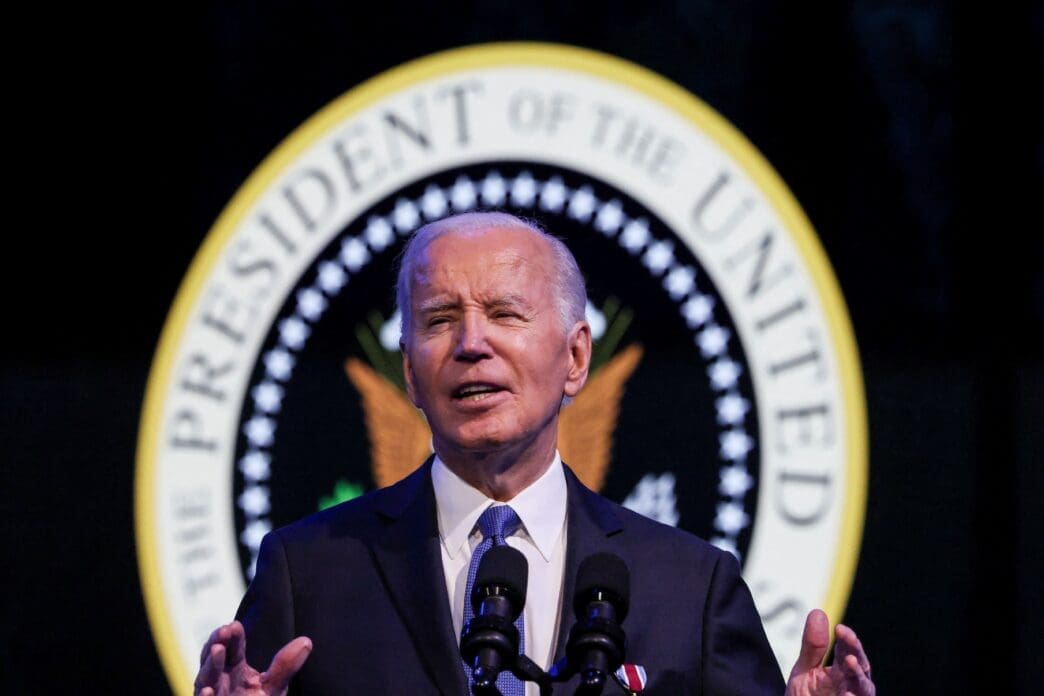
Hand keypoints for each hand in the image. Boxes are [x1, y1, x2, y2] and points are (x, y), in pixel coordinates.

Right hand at [194, 621, 311, 695]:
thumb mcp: (274, 687)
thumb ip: (285, 666)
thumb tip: (306, 641)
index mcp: (235, 669)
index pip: (233, 648)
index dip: (233, 637)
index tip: (234, 625)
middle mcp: (220, 680)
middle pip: (214, 658)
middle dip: (217, 643)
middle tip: (223, 631)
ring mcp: (212, 695)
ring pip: (206, 679)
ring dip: (210, 665)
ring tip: (217, 650)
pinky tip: (208, 691)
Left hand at [785, 609, 873, 695]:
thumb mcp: (805, 670)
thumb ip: (813, 646)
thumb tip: (818, 612)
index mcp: (842, 669)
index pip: (848, 650)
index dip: (847, 639)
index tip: (840, 629)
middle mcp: (852, 685)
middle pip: (861, 668)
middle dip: (856, 656)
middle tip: (849, 647)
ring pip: (864, 689)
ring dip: (859, 679)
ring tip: (850, 664)